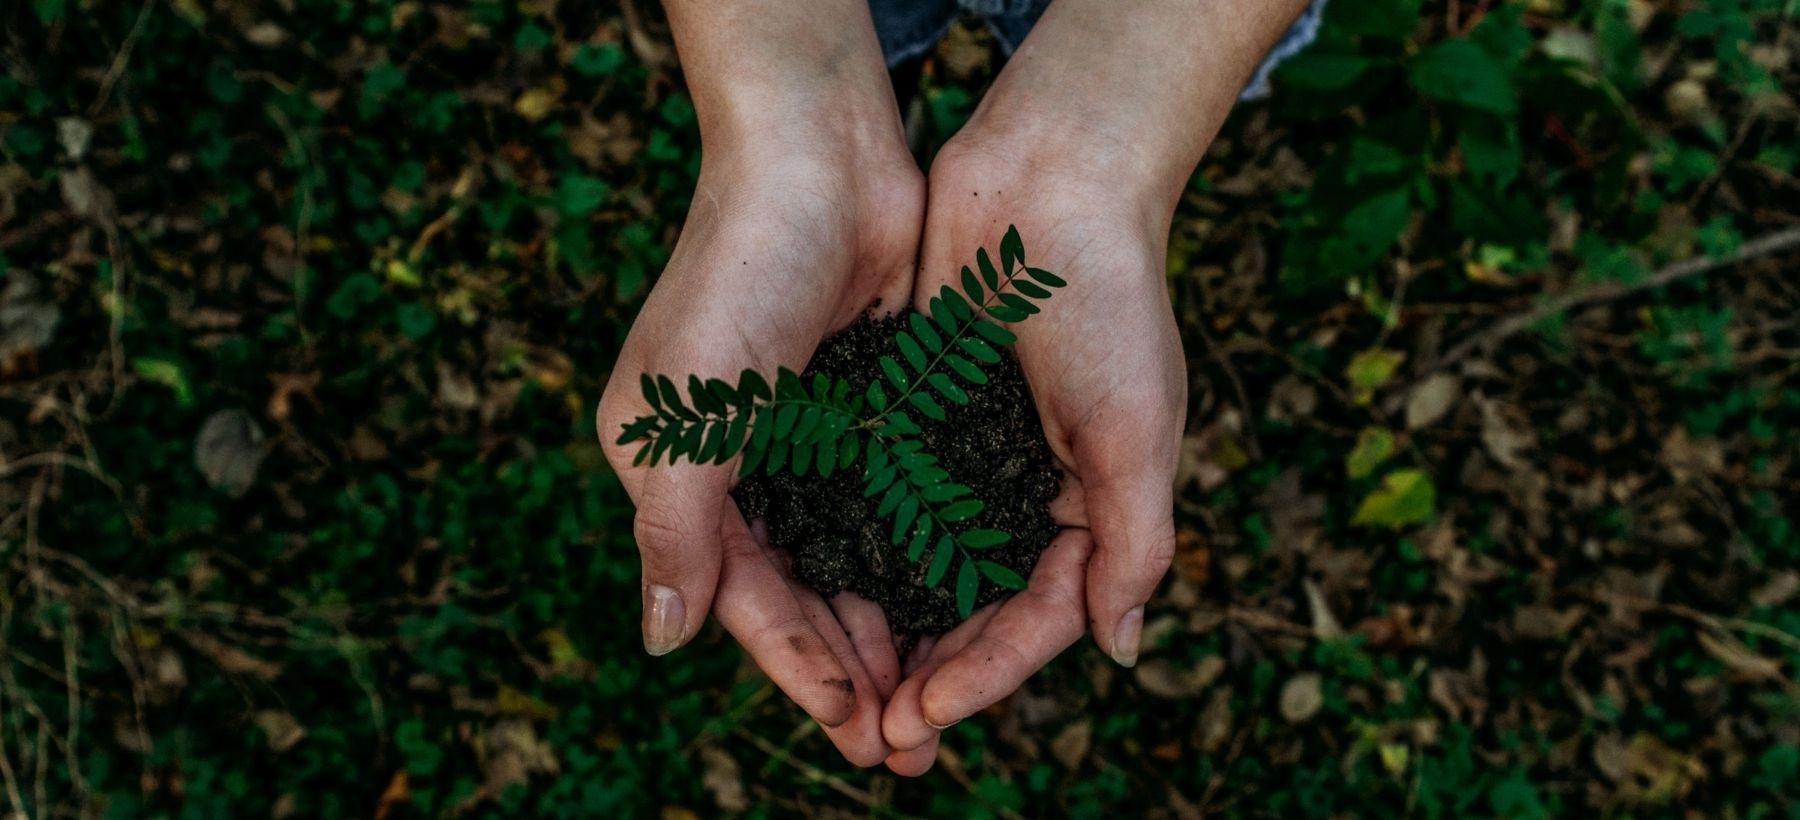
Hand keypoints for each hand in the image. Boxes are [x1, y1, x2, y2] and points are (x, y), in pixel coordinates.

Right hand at [596, 119, 922, 768]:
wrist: (820, 156)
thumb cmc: (738, 275)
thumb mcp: (688, 413)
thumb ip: (675, 531)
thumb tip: (662, 642)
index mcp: (678, 472)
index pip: (741, 597)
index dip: (797, 668)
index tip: (855, 729)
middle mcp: (739, 465)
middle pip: (800, 593)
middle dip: (851, 669)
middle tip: (908, 744)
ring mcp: (807, 438)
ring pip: (852, 560)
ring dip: (890, 628)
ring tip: (938, 697)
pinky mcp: (868, 408)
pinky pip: (894, 505)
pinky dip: (919, 558)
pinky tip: (958, 605)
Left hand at [879, 134, 1186, 773]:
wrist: (1049, 180)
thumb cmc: (1109, 302)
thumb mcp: (1137, 430)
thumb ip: (1133, 542)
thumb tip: (1119, 651)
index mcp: (1088, 507)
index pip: (1036, 618)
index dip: (985, 674)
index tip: (924, 715)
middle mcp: (1024, 492)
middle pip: (972, 610)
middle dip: (929, 676)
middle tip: (875, 738)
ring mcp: (965, 456)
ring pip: (918, 568)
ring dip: (884, 631)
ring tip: (839, 691)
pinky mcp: (912, 414)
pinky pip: (880, 499)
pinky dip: (853, 548)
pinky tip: (812, 589)